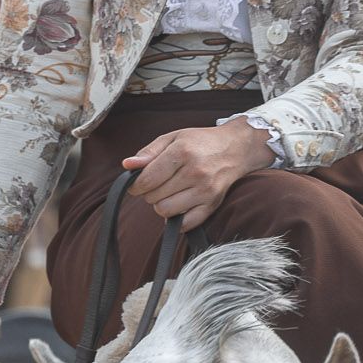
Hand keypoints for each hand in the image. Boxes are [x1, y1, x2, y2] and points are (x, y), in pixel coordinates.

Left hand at [124, 120, 274, 231]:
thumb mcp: (173, 138)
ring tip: (170, 192)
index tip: (138, 183)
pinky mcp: (213, 204)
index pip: (147, 180)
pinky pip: (184, 223)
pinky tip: (180, 204)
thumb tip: (127, 165)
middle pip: (154, 197)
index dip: (136, 185)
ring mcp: (206, 191)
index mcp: (183, 152)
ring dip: (162, 204)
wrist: (236, 148)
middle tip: (160, 183)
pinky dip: (177, 218)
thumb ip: (148, 152)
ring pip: (165, 211)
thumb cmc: (200, 142)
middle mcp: (195, 172)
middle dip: (150, 192)